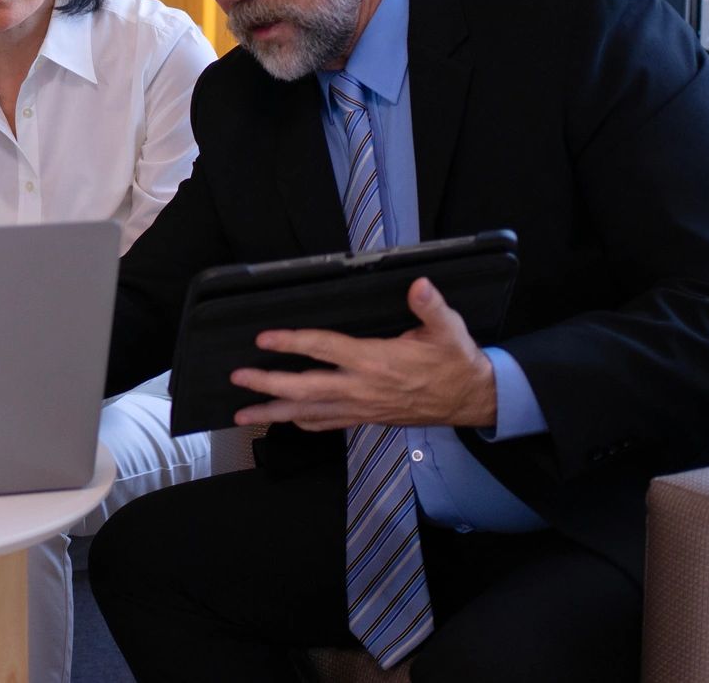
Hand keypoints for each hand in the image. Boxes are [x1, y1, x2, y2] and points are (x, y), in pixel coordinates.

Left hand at [228, 277, 497, 431]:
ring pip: (310, 412)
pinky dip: (302, 422)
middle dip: (268, 384)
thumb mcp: (449, 329)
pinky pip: (327, 424)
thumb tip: (419, 285)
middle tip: (238, 377)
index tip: (264, 338)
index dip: (293, 342)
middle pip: (305, 388)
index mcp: (376, 361)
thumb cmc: (456, 361)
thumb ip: (430, 306)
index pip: (325, 349)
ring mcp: (361, 407)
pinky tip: (284, 420)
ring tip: (242, 413)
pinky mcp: (366, 418)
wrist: (471, 399)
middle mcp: (362, 388)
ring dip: (274, 412)